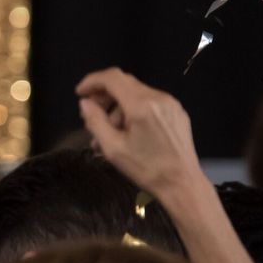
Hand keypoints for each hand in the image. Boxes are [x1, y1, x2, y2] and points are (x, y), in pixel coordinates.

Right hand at [75, 69, 207, 199]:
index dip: (92, 81)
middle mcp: (158, 98)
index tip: (79, 94)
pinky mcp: (177, 113)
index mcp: (141, 105)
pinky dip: (133, 111)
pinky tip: (127, 131)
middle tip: (91, 114)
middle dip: (103, 96)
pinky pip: (149, 103)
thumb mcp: (112, 148)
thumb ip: (95, 121)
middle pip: (124, 83)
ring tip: (108, 133)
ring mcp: (171, 104)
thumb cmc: (145, 168)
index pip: (112, 78)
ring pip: (136, 94)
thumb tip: (85, 103)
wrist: (183, 184)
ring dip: (117, 107)